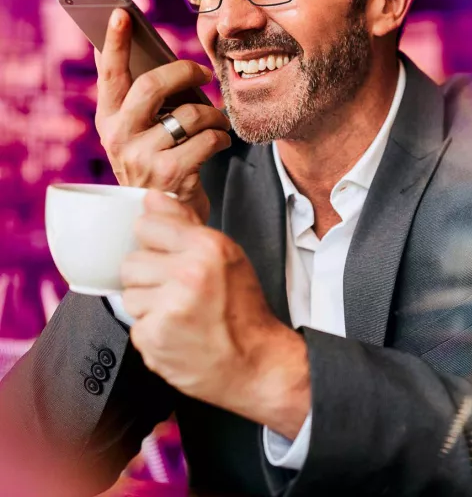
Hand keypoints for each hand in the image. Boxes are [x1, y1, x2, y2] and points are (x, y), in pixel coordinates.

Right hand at [95, 9, 231, 222]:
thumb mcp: (140, 136)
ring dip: (213, 114)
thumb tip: (153, 55)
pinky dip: (222, 137)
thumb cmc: (158, 166)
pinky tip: (221, 142)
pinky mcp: (171, 174)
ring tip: (218, 121)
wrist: (166, 217)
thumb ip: (143, 103)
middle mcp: (119, 138)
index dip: (115, 42)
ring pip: (190, 113)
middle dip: (186, 71)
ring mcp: (142, 157)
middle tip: (205, 71)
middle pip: (153, 85)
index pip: (110, 75)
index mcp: (108, 122)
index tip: (122, 12)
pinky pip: (208, 140)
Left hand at [120, 190, 310, 438]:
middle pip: (131, 262)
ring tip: (178, 313)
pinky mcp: (155, 338)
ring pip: (129, 294)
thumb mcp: (226, 255)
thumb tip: (152, 197)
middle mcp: (187, 274)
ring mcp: (169, 307)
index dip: (155, 242)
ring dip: (148, 305)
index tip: (169, 256)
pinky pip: (134, 324)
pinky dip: (151, 330)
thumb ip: (185, 224)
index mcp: (206, 247)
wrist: (255, 362)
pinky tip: (176, 332)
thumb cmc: (242, 309)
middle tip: (177, 291)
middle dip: (149, 277)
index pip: (146, 224)